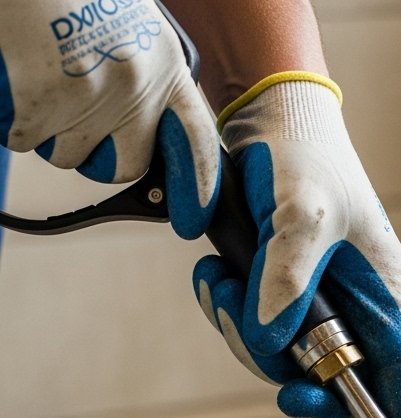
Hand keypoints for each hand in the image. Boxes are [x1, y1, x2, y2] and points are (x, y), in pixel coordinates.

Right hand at [0, 0, 219, 237]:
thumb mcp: (132, 28)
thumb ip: (145, 74)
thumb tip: (148, 126)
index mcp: (165, 65)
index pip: (197, 141)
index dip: (198, 185)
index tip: (191, 221)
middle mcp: (138, 86)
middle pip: (128, 165)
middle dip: (103, 161)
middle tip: (83, 135)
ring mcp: (94, 96)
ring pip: (71, 156)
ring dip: (52, 138)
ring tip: (45, 90)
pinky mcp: (48, 99)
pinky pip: (28, 139)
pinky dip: (18, 125)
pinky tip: (20, 87)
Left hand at [193, 74, 400, 417]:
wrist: (266, 115)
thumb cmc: (306, 156)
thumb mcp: (303, 213)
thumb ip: (289, 280)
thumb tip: (273, 342)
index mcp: (384, 294)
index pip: (399, 371)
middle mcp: (356, 307)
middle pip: (330, 377)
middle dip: (282, 368)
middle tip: (248, 332)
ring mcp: (318, 303)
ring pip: (284, 358)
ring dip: (242, 333)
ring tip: (222, 281)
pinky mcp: (281, 293)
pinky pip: (255, 329)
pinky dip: (228, 311)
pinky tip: (216, 273)